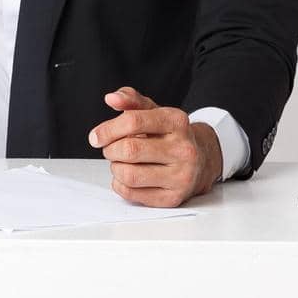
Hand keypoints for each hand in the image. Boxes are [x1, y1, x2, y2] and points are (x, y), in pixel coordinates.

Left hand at [88, 85, 222, 207]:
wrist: (201, 161)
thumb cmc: (170, 135)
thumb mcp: (154, 112)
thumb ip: (131, 100)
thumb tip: (112, 98)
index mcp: (177, 121)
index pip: (133, 121)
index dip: (108, 129)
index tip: (96, 136)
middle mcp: (183, 149)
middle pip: (129, 150)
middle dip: (110, 149)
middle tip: (111, 149)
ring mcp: (181, 176)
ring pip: (129, 174)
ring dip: (115, 168)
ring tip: (121, 162)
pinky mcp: (173, 198)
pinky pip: (132, 194)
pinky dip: (120, 185)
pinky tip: (128, 176)